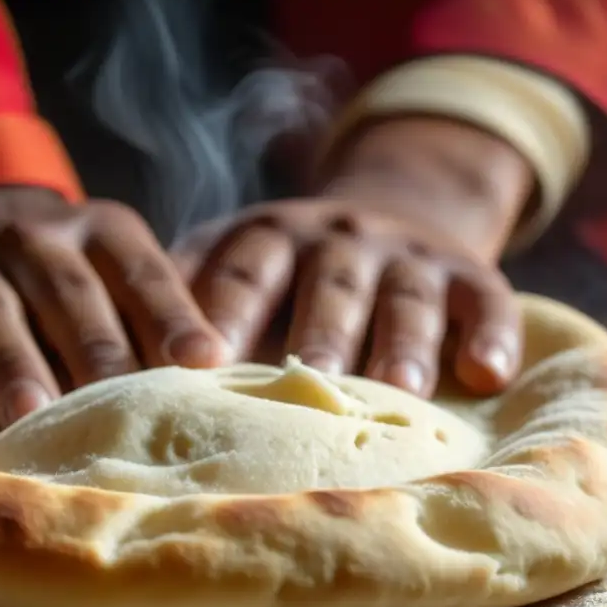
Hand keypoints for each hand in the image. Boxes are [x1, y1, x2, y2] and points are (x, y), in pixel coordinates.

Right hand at [0, 187, 229, 443]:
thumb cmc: (65, 290)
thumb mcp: (113, 279)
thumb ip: (155, 321)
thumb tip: (219, 384)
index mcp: (98, 232)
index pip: (141, 272)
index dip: (172, 315)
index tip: (204, 363)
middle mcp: (30, 240)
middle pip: (67, 294)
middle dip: (94, 349)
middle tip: (115, 405)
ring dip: (11, 365)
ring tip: (29, 414)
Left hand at [172, 117, 534, 397]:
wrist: (383, 216)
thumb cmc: (283, 269)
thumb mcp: (229, 261)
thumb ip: (186, 296)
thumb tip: (113, 359)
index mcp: (268, 237)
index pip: (244, 271)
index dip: (225, 311)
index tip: (202, 364)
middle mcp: (338, 238)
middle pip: (330, 284)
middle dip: (322, 330)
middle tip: (311, 381)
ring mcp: (406, 254)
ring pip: (407, 295)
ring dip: (406, 340)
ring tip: (403, 390)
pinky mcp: (468, 273)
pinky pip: (488, 299)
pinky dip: (493, 333)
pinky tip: (488, 373)